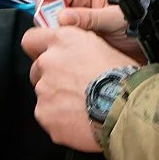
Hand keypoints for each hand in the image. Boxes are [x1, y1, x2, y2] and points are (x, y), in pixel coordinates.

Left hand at [25, 23, 137, 151]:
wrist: (126, 111)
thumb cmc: (123, 80)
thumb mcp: (106, 49)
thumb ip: (82, 48)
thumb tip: (79, 54)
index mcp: (64, 40)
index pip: (32, 38)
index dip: (38, 48)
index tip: (46, 55)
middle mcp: (49, 62)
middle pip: (37, 69)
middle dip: (51, 77)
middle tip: (73, 86)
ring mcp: (43, 89)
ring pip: (44, 94)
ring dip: (57, 99)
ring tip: (82, 107)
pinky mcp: (44, 114)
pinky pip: (47, 116)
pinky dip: (59, 119)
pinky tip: (79, 121)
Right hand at [27, 0, 144, 62]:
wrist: (148, 44)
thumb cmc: (138, 23)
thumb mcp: (115, 18)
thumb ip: (90, 17)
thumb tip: (63, 17)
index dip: (47, 4)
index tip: (51, 21)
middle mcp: (78, 3)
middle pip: (49, 9)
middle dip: (51, 24)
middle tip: (60, 36)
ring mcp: (76, 20)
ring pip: (53, 26)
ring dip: (57, 36)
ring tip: (69, 45)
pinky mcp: (77, 36)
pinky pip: (61, 39)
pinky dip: (63, 46)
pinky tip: (72, 52)